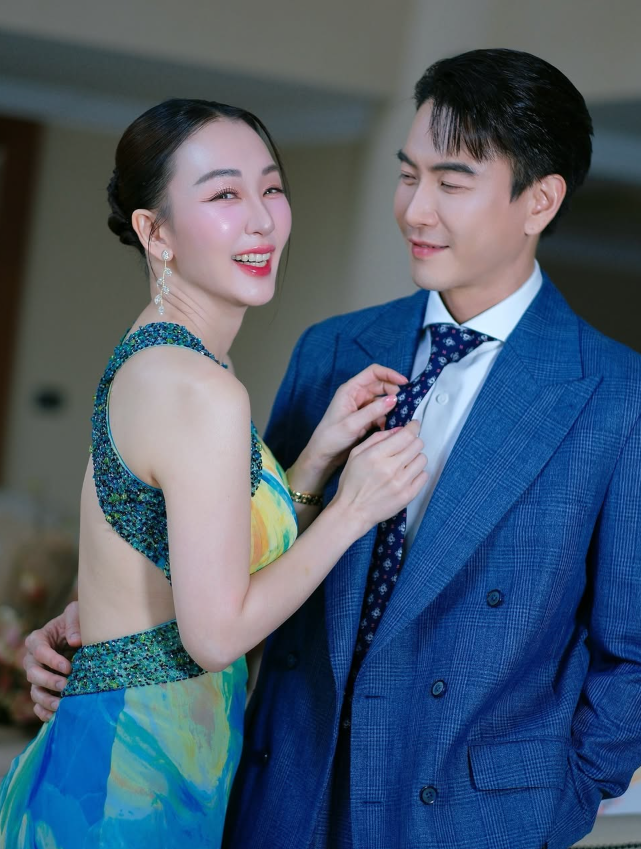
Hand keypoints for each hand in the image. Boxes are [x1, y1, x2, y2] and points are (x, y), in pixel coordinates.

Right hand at [24, 601, 80, 721]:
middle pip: (32, 674)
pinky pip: (38, 704)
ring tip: (62, 705)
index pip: (38, 650)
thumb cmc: (78, 620)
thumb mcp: (77, 613)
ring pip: (34, 691)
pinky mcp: (45, 688)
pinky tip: (56, 716)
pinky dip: (44, 712)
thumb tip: (74, 642)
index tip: (68, 667)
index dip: (51, 660)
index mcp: (38, 639)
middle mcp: (33, 659)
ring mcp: (38, 676)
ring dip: (46, 700)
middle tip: (65, 686)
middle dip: (48, 681)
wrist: (82, 633)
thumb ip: (74, 622)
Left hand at [291, 364, 407, 492]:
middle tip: (406, 403)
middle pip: (381, 385)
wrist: (323, 455)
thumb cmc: (330, 437)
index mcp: (350, 390)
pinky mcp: (365, 419)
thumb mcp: (352, 423)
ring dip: (393, 406)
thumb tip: (394, 399)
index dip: (389, 374)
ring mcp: (361, 407)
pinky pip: (381, 413)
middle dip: (394, 392)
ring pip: (382, 400)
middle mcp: (356, 395)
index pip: (373, 373)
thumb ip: (373, 411)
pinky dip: (388, 417)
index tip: (404, 382)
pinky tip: (393, 426)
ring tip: (403, 415)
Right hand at [333, 420, 427, 534]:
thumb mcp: (356, 454)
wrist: (353, 511)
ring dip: (415, 457)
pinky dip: (418, 472)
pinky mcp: (408, 496)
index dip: (413, 427)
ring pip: (422, 459)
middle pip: (417, 445)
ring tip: (404, 462)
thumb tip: (398, 430)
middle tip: (406, 445)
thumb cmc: (352, 482)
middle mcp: (391, 468)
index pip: (406, 435)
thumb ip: (377, 438)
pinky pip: (424, 476)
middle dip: (413, 441)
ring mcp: (401, 483)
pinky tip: (407, 474)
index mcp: (376, 455)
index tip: (414, 426)